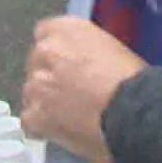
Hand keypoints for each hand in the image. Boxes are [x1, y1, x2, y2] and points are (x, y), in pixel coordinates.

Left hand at [21, 17, 147, 162]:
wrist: (131, 110)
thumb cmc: (132, 78)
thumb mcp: (110, 49)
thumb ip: (86, 52)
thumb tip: (83, 66)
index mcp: (66, 29)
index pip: (45, 32)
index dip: (57, 51)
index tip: (67, 64)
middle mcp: (45, 51)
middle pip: (36, 63)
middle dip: (49, 76)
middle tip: (69, 92)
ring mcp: (36, 84)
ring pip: (31, 92)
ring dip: (44, 102)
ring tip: (67, 116)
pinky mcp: (34, 116)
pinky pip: (30, 121)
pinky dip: (42, 127)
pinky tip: (60, 132)